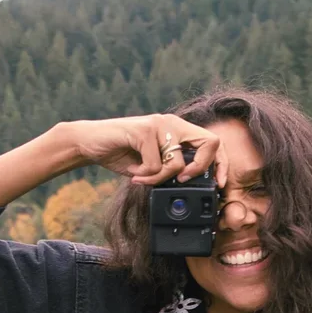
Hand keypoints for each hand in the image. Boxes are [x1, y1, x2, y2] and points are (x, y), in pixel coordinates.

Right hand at [66, 114, 227, 188]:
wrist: (90, 143)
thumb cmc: (122, 155)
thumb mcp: (153, 166)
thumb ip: (171, 172)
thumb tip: (191, 189)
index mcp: (179, 130)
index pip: (213, 143)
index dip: (221, 164)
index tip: (219, 184)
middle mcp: (173, 123)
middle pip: (210, 142)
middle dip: (201, 168)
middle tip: (182, 180)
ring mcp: (160, 124)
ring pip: (178, 162)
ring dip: (159, 178)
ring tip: (143, 177)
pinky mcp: (144, 130)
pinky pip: (155, 164)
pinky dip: (144, 175)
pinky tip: (132, 170)